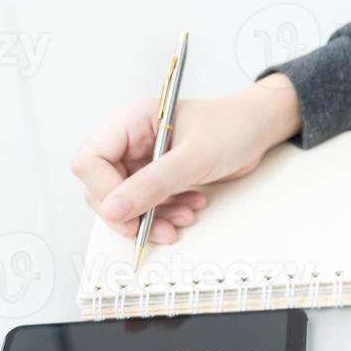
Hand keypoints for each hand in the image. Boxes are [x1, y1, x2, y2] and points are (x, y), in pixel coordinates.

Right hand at [70, 74, 302, 243]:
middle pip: (103, 186)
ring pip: (126, 201)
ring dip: (151, 217)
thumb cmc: (232, 127)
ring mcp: (143, 160)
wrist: (259, 129)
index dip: (103, 191)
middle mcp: (131, 141)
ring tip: (183, 219)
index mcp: (131, 122)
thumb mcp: (194, 157)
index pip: (91, 161)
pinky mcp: (159, 176)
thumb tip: (113, 210)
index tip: (127, 213)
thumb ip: (153, 184)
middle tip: (154, 228)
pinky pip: (147, 204)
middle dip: (130, 212)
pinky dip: (164, 214)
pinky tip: (189, 209)